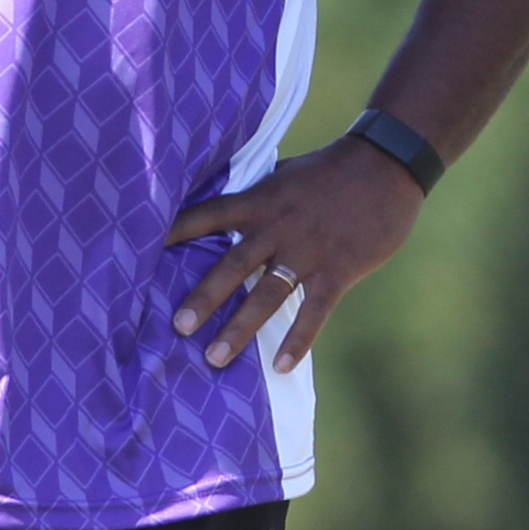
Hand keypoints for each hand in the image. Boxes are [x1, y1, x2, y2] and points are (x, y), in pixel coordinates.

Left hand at [164, 134, 427, 374]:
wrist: (387, 163)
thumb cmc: (332, 170)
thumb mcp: (285, 175)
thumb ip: (256, 197)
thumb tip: (221, 212)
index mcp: (261, 200)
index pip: (208, 214)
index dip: (174, 232)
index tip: (140, 251)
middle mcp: (278, 226)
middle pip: (232, 264)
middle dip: (203, 297)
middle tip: (177, 328)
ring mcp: (309, 249)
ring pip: (267, 294)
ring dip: (240, 328)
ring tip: (215, 358)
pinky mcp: (339, 268)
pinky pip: (314, 310)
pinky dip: (298, 339)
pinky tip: (281, 366)